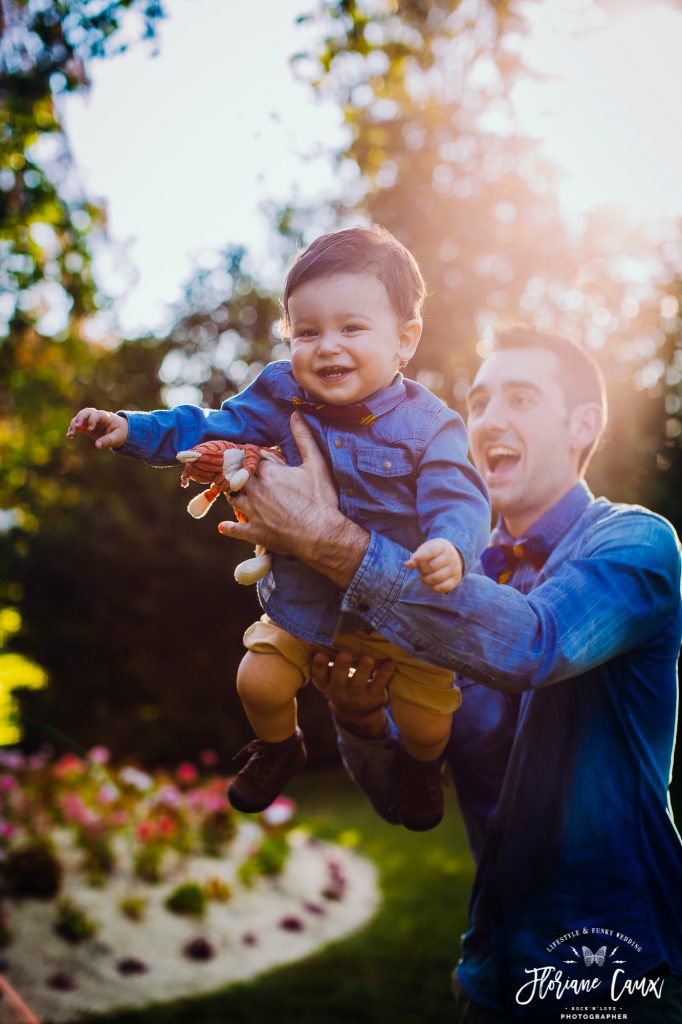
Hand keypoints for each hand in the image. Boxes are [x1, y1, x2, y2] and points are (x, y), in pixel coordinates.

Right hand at [66, 408, 128, 449]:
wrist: (118, 429)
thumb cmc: (119, 432)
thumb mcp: (117, 438)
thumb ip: (108, 441)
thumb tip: (97, 446)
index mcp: (105, 417)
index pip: (97, 415)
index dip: (92, 420)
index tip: (90, 429)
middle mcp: (96, 416)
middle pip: (86, 412)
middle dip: (80, 418)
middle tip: (77, 427)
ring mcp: (89, 420)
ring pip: (79, 417)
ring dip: (74, 424)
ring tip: (71, 434)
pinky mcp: (85, 425)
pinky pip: (76, 425)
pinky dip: (72, 429)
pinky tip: (69, 437)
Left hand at [218, 412, 368, 586]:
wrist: (321, 534)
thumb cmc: (320, 499)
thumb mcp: (316, 464)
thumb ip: (304, 438)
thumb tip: (295, 414)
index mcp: (267, 472)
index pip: (250, 457)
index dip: (252, 456)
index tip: (254, 456)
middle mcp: (255, 490)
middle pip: (236, 477)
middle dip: (238, 473)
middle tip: (241, 473)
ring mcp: (252, 512)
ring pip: (233, 499)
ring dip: (234, 495)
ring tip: (236, 493)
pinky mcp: (254, 532)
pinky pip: (235, 529)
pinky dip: (229, 527)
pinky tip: (224, 527)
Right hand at [310, 650, 394, 738]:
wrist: (357, 713)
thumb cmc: (342, 684)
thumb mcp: (330, 678)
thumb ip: (328, 663)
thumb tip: (329, 634)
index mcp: (326, 683)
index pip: (319, 676)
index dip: (318, 666)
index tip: (320, 655)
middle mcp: (339, 691)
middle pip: (338, 680)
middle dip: (341, 667)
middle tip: (345, 655)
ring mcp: (357, 695)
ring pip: (360, 683)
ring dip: (363, 671)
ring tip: (367, 659)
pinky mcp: (374, 697)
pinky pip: (380, 685)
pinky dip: (385, 674)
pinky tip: (390, 664)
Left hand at [405, 538, 462, 593]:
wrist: (452, 555)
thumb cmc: (434, 553)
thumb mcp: (425, 550)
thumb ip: (416, 557)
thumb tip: (408, 564)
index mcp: (442, 547)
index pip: (430, 552)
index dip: (420, 557)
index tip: (413, 561)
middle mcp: (451, 557)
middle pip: (431, 567)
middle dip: (422, 570)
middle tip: (421, 570)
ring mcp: (455, 568)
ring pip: (437, 578)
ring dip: (426, 580)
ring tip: (425, 578)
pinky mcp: (456, 579)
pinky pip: (444, 587)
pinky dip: (435, 588)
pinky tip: (432, 584)